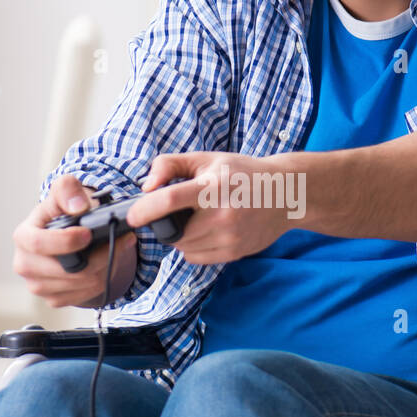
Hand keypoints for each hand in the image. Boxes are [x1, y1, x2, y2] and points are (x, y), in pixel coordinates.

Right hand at [13, 176, 137, 307]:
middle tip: (121, 239)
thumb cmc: (63, 211)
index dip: (66, 241)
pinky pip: (85, 295)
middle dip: (99, 255)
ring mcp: (38, 285)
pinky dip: (102, 279)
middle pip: (66, 270)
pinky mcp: (53, 299)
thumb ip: (68, 189)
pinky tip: (106, 263)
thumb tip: (78, 206)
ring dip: (105, 266)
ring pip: (81, 283)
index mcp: (23, 237)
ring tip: (116, 248)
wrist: (68, 233)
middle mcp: (25, 264)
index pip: (39, 244)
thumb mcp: (64, 191)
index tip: (88, 234)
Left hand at [125, 151, 291, 264]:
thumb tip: (146, 187)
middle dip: (167, 224)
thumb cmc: (242, 173)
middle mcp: (222, 215)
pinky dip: (193, 247)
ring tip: (197, 219)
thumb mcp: (206, 158)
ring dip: (180, 236)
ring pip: (183, 247)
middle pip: (174, 231)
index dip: (144, 210)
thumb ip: (170, 165)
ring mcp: (230, 237)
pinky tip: (207, 231)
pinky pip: (197, 258)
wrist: (285, 193)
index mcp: (213, 187)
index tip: (132, 216)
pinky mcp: (235, 252)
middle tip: (178, 211)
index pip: (169, 201)